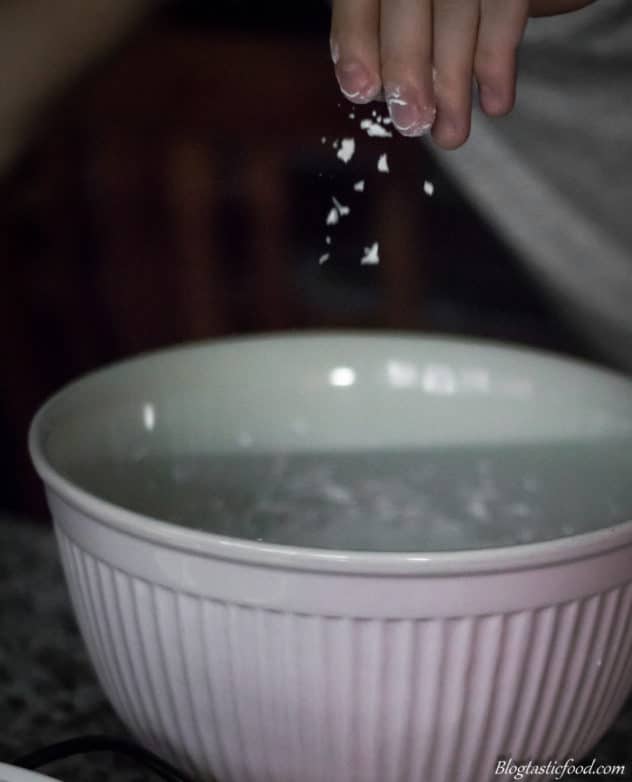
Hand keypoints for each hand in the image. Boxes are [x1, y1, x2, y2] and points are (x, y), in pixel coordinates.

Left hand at [330, 0, 594, 148]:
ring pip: (458, 10)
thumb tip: (367, 85)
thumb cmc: (424, 4)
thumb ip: (374, 23)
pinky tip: (495, 105)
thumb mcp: (392, 5)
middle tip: (412, 123)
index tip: (360, 90)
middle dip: (407, 66)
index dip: (357, 38)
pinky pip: (506, 8)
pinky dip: (499, 59)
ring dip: (453, 81)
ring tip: (450, 136)